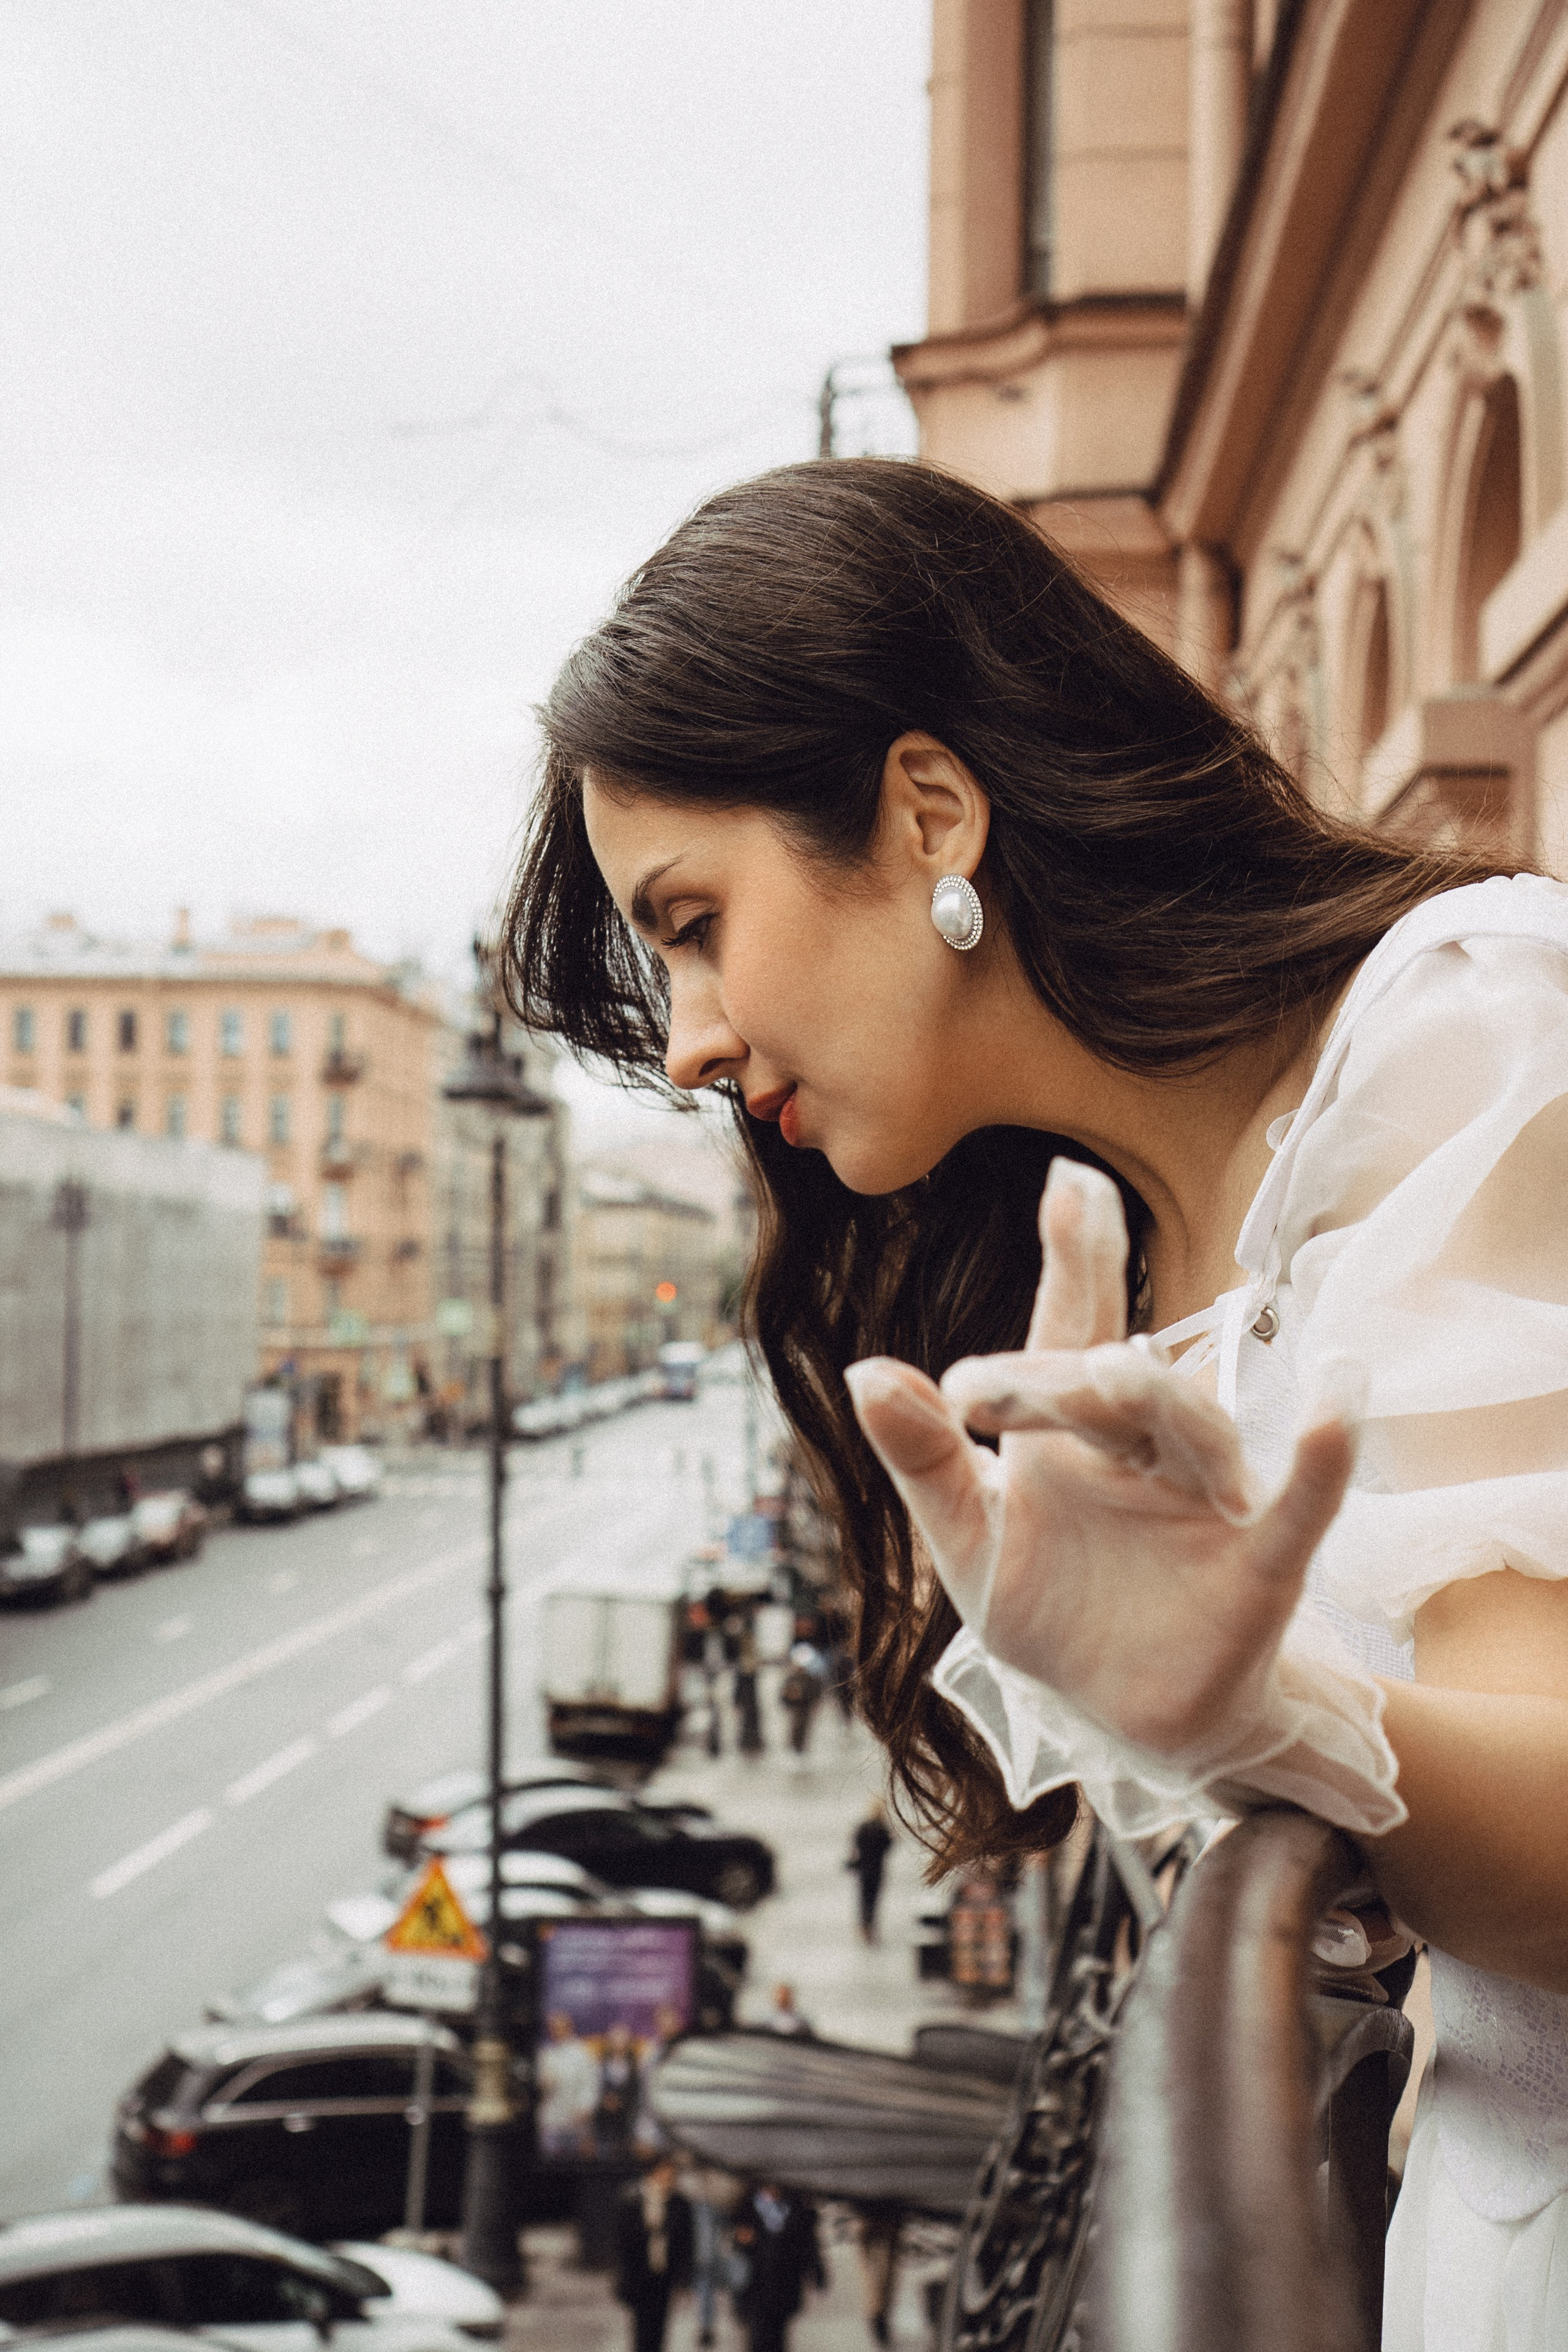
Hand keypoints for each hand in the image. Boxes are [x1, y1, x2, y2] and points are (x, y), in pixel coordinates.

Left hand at [843, 1158, 1357, 1761]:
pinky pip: (1301, 1504)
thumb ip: (924, 1459)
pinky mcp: (1262, 1565)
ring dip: (1159, 1399)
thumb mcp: (969, 1542)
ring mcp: (1208, 1500)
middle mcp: (1144, 1446)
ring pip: (1191, 1432)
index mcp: (1068, 1431)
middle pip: (1108, 1385)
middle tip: (982, 1384)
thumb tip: (863, 1369)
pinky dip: (1324, 1455)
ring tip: (1115, 1369)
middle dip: (1052, 1377)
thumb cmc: (1054, 1614)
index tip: (1069, 1183)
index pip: (1068, 1328)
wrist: (1130, 1720)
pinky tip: (1341, 1393)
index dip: (1074, 1258)